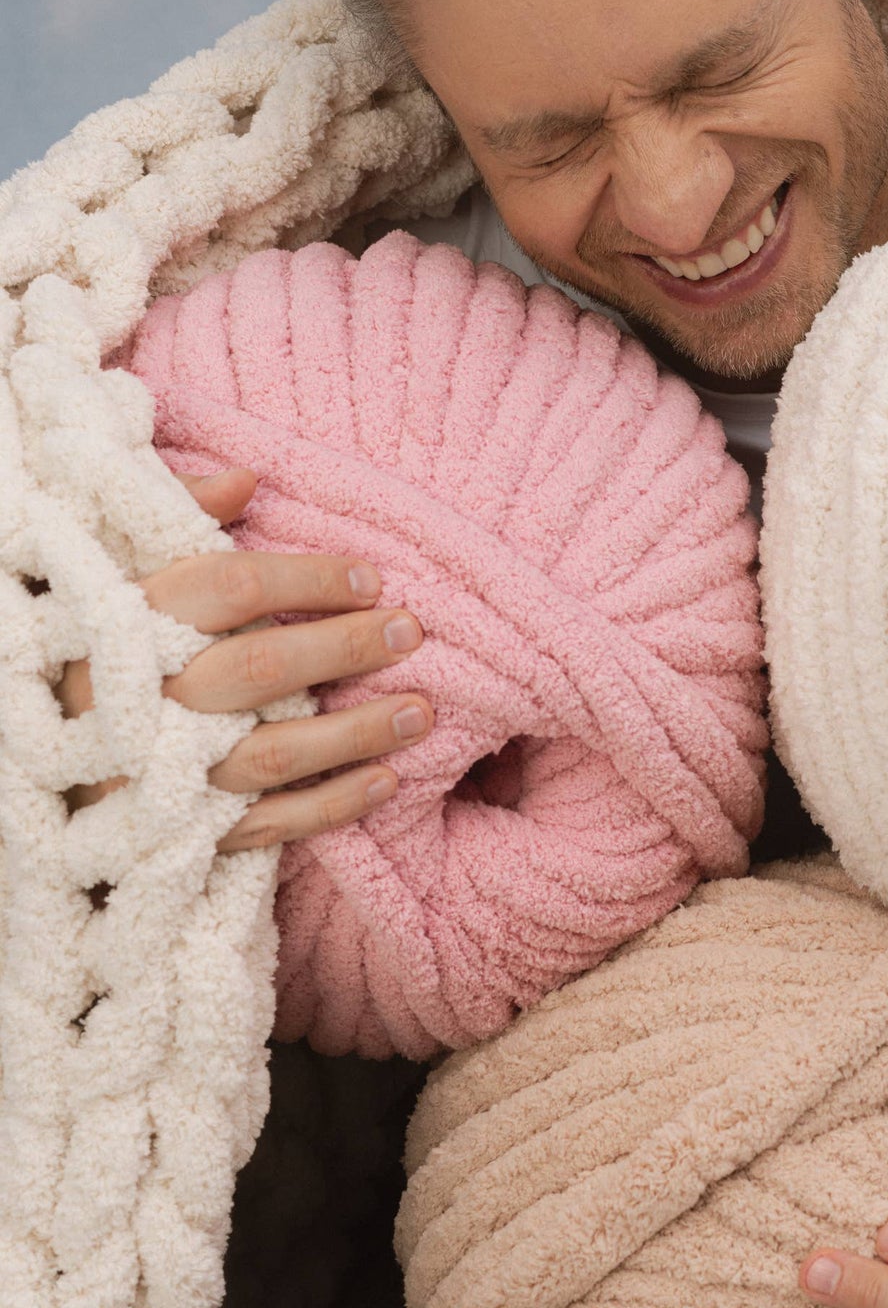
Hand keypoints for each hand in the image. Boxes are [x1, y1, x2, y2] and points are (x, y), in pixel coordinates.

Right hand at [58, 466, 432, 851]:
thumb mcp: (130, 569)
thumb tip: (246, 479)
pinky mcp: (187, 828)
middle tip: (411, 632)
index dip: (309, 579)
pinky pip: (269, 821)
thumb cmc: (114, 641)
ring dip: (355, 734)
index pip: (233, 588)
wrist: (47, 752)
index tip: (372, 577)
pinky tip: (387, 780)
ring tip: (421, 712)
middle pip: (259, 668)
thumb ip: (182, 518)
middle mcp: (151, 697)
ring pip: (272, 753)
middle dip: (345, 648)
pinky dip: (333, 806)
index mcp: (136, 620)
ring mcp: (167, 769)